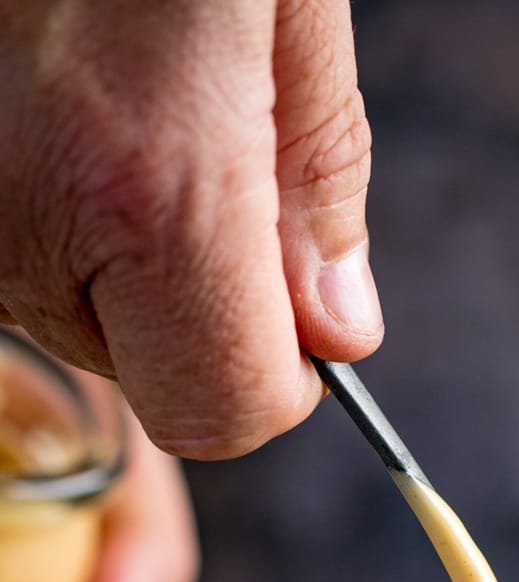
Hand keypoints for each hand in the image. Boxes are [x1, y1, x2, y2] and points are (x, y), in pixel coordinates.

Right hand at [0, 0, 380, 458]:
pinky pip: (15, 244)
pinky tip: (58, 83)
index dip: (279, 375)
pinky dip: (54, 193)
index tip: (294, 301)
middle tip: (195, 129)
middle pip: (150, 367)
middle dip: (199, 290)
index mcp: (149, 185)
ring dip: (121, 239)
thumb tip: (338, 329)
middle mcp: (20, 222)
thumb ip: (316, 170)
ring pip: (74, 307)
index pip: (225, 411)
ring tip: (116, 83)